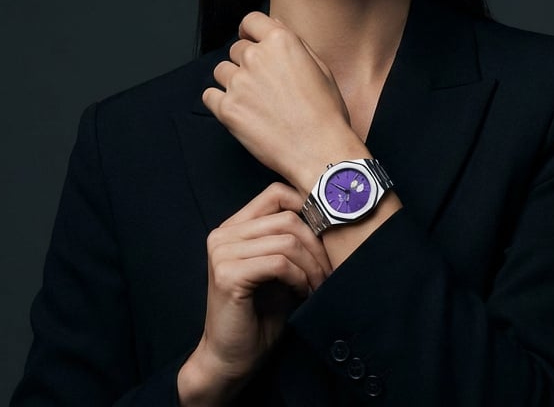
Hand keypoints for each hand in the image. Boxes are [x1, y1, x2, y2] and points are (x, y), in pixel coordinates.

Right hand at [178, 183, 332, 404]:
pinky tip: (303, 294)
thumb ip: (292, 242)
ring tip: (317, 286)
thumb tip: (331, 216)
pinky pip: (280, 263)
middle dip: (318, 245)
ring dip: (312, 266)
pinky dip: (300, 278)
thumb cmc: (259, 316)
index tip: (327, 241)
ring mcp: (222, 253)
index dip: (309, 211)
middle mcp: (222, 234)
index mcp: (233, 228)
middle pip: (287, 217)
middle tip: (329, 273)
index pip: (277, 194)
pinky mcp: (228, 275)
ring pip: (287, 240)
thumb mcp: (280, 271)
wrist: (231, 359)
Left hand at [202, 12, 364, 191]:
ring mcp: (239, 83)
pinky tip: (239, 112)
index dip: (249, 31)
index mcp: (281, 42)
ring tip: (253, 101)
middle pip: (236, 49)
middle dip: (246, 63)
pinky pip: (209, 96)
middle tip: (262, 85)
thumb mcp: (320, 67)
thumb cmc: (326, 113)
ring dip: (232, 81)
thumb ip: (294, 43)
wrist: (320, 151)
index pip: (251, 21)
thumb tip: (275, 25)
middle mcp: (256, 57)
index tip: (248, 40)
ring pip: (221, 71)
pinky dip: (220, 102)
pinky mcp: (227, 109)